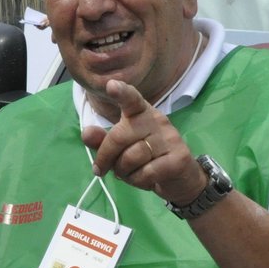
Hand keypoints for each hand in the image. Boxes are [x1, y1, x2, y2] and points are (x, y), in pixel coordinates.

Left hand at [80, 79, 207, 206]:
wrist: (182, 179)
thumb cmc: (148, 160)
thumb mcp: (122, 150)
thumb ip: (103, 141)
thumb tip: (86, 133)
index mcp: (142, 113)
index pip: (132, 99)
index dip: (121, 92)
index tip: (110, 85)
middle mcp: (157, 120)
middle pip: (120, 136)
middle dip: (105, 157)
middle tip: (102, 170)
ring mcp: (170, 139)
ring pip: (131, 157)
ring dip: (123, 172)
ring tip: (129, 174)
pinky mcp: (178, 158)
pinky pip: (146, 172)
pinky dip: (138, 181)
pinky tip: (144, 180)